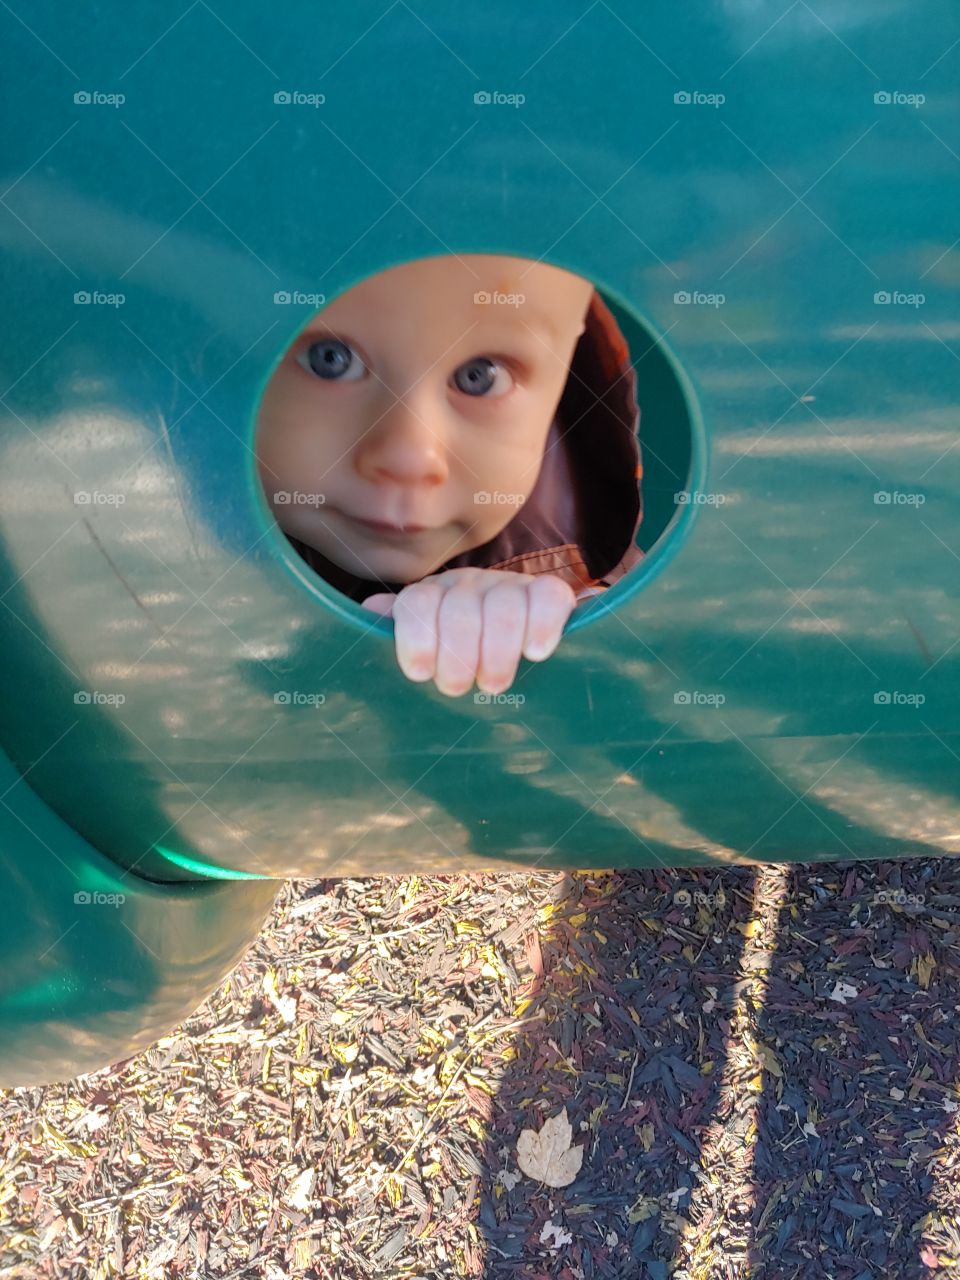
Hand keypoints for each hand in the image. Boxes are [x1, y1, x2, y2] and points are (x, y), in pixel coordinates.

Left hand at [360, 567, 577, 696]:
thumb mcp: (425, 647)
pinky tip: (535, 653)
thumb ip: (400, 630)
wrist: (518, 641)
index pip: (418, 602)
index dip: (416, 637)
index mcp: (434, 596)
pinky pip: (549, 597)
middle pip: (460, 608)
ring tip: (493, 685)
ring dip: (497, 649)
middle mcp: (470, 584)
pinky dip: (543, 624)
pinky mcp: (549, 593)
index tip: (419, 673)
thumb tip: (370, 610)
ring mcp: (511, 586)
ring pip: (503, 605)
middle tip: (457, 688)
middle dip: (457, 653)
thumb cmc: (459, 655)